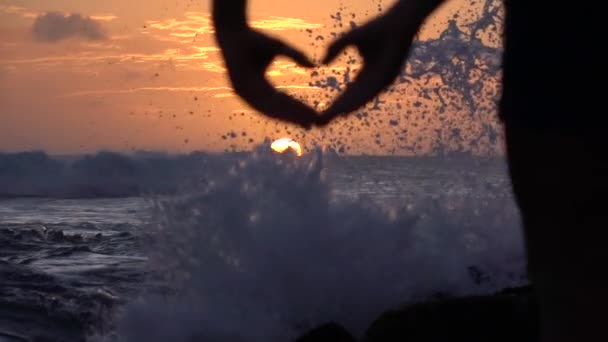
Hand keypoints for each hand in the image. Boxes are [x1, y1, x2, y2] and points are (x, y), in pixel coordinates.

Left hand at [215, 27, 318, 128]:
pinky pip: (262, 102)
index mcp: (260, 85)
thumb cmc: (254, 38)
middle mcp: (253, 93)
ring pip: (271, 110)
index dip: (298, 108)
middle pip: (278, 110)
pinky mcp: (240, 91)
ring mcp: (246, 94)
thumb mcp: (280, 48)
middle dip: (297, 117)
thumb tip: (313, 66)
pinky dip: (278, 108)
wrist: (233, 32)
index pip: (282, 100)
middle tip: (314, 123)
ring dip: (290, 116)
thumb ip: (296, 56)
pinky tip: (292, 111)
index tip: (313, 114)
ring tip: (307, 120)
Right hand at [316, 11, 421, 126]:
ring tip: (331, 117)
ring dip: (345, 109)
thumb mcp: (350, 38)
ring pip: (360, 99)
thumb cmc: (378, 28)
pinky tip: (347, 108)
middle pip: (352, 100)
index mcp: (367, 74)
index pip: (348, 93)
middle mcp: (374, 82)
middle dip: (337, 110)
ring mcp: (381, 82)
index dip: (335, 104)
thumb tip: (322, 62)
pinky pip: (370, 93)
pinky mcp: (387, 79)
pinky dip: (357, 101)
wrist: (398, 24)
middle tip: (322, 122)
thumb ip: (335, 48)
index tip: (322, 113)